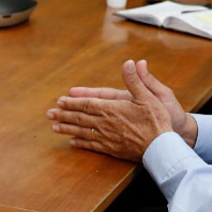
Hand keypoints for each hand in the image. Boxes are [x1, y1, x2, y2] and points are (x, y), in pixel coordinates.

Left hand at [48, 60, 193, 159]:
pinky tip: (72, 142)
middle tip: (49, 114)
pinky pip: (91, 145)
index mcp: (111, 108)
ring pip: (82, 132)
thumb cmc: (157, 121)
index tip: (60, 100)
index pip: (86, 103)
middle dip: (63, 115)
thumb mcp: (148, 96)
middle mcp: (105, 123)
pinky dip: (80, 143)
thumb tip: (129, 63)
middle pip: (79, 118)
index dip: (72, 102)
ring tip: (54, 127)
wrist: (161, 147)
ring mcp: (106, 137)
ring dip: (67, 129)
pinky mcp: (111, 149)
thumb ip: (135, 80)